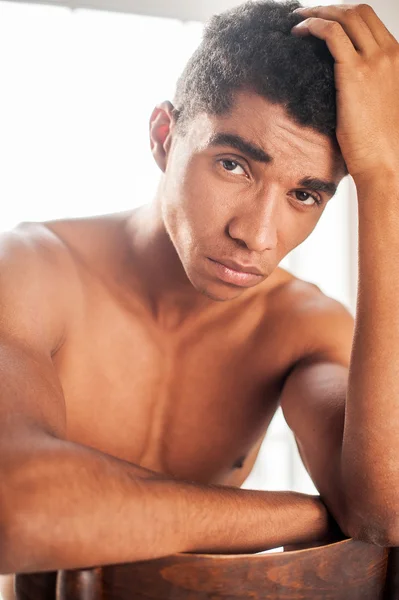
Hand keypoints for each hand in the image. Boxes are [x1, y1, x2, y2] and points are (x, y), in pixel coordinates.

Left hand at [291, 4, 398, 183]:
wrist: (383, 161)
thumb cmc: (377, 141)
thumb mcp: (379, 102)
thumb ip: (369, 82)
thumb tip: (344, 78)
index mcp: (397, 58)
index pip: (369, 21)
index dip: (343, 14)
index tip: (323, 20)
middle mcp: (389, 53)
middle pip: (358, 11)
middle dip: (329, 8)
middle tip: (306, 15)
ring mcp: (375, 61)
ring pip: (344, 17)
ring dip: (318, 13)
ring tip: (298, 21)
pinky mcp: (355, 73)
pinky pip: (332, 35)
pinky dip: (314, 26)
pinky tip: (299, 32)